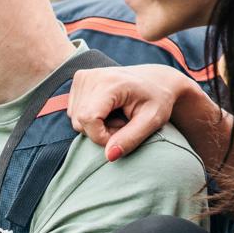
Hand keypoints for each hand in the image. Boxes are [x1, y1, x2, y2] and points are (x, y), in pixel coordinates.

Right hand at [67, 64, 188, 160]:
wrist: (158, 79)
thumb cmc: (158, 100)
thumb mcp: (152, 121)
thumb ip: (131, 139)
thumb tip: (109, 156)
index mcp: (110, 82)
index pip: (88, 119)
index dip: (102, 136)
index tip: (122, 135)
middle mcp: (91, 76)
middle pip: (80, 121)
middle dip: (100, 132)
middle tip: (124, 126)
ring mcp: (83, 77)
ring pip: (76, 119)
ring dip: (96, 126)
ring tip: (118, 117)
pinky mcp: (79, 80)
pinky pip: (75, 112)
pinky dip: (90, 118)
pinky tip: (108, 111)